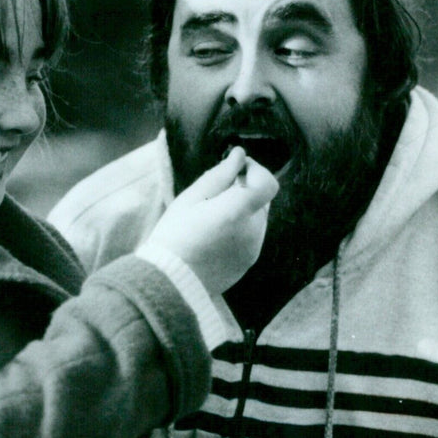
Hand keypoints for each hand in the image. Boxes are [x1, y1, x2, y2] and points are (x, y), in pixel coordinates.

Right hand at [143, 146, 278, 295]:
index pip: (267, 183)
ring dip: (241, 213)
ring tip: (210, 222)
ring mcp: (253, 249)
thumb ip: (219, 176)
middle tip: (213, 198)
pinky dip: (239, 232)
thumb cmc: (174, 236)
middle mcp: (253, 231)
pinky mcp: (248, 262)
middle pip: (261, 200)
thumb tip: (238, 155)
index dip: (255, 172)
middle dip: (243, 192)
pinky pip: (251, 238)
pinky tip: (213, 238)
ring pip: (256, 219)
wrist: (170, 282)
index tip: (235, 171)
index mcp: (237, 211)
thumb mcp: (190, 199)